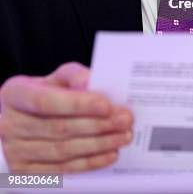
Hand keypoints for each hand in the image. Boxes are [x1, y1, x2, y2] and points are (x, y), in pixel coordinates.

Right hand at [0, 62, 133, 172]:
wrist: (23, 119)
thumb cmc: (44, 93)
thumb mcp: (55, 78)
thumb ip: (74, 75)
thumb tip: (90, 81)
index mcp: (15, 94)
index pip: (46, 101)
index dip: (77, 104)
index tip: (106, 104)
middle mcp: (10, 124)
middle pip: (58, 128)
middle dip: (97, 125)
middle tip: (125, 119)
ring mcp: (15, 151)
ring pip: (62, 151)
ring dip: (98, 144)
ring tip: (123, 135)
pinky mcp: (25, 173)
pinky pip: (62, 170)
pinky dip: (89, 162)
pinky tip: (109, 153)